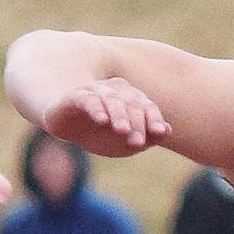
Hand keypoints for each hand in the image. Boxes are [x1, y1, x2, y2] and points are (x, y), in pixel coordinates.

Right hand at [44, 78, 171, 154]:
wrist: (65, 125)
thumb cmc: (100, 133)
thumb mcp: (125, 142)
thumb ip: (147, 137)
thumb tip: (167, 131)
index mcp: (131, 99)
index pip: (146, 107)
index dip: (154, 119)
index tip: (160, 133)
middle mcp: (115, 91)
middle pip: (131, 104)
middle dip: (136, 123)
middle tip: (138, 142)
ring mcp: (95, 91)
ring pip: (111, 99)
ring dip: (119, 114)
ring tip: (123, 130)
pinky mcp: (76, 96)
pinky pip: (88, 99)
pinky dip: (96, 108)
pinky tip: (101, 120)